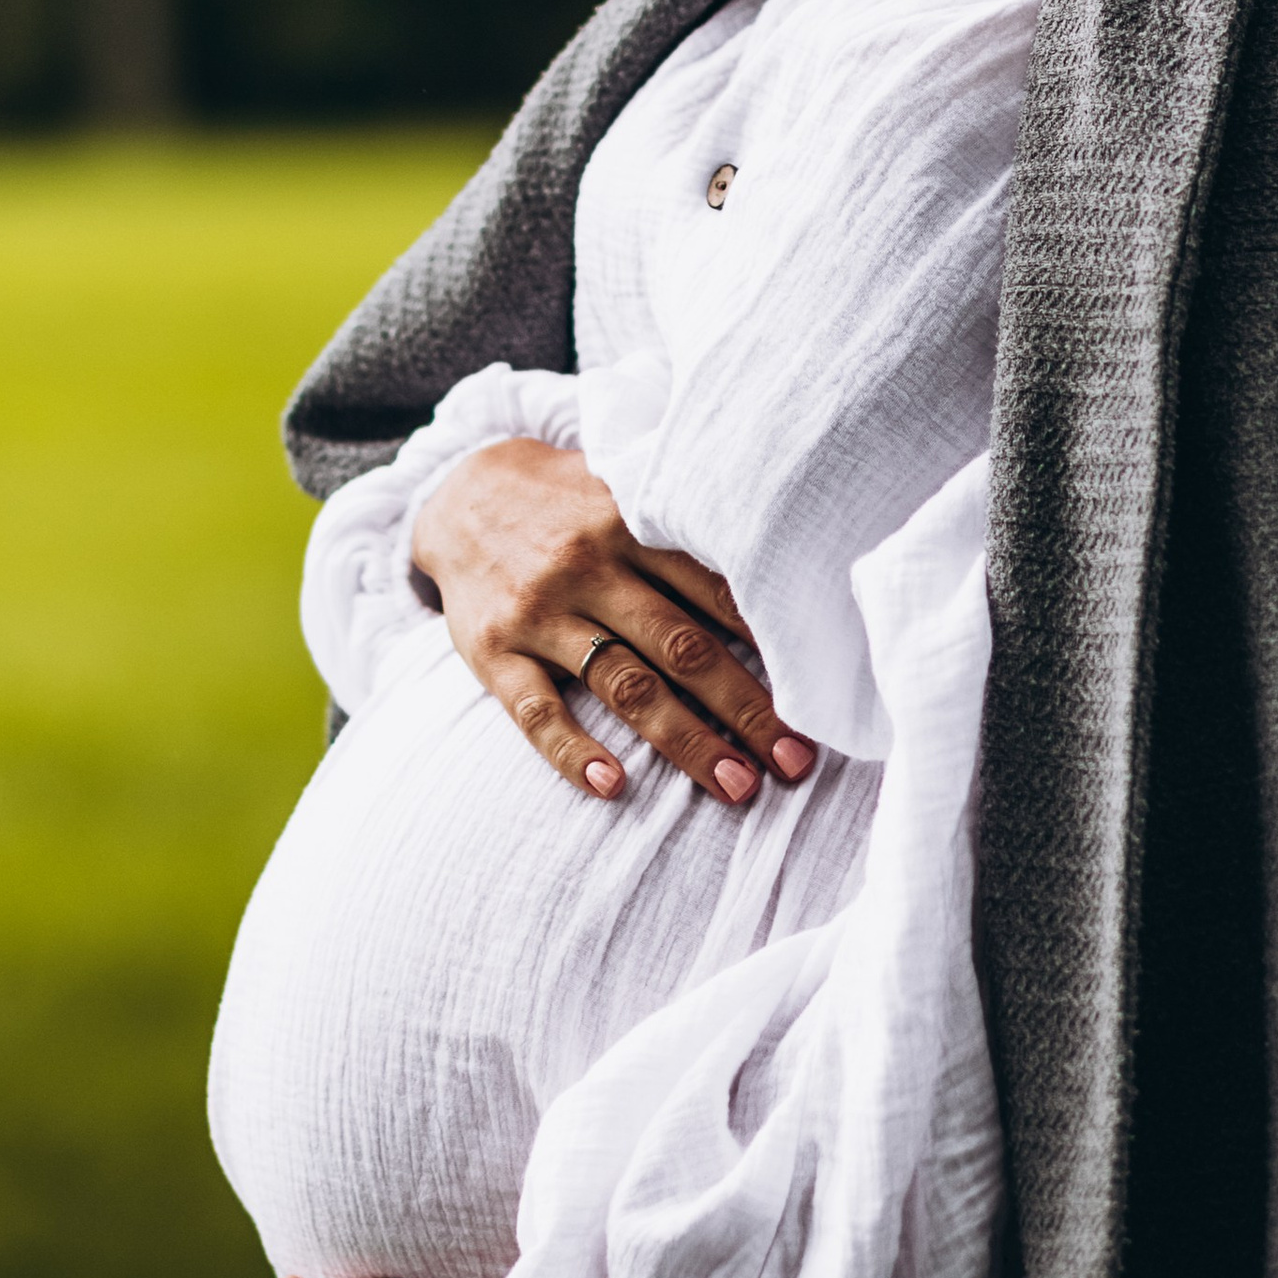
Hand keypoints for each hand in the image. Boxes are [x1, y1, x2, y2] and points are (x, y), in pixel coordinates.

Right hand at [411, 437, 816, 807]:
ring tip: (736, 785)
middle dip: (745, 708)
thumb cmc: (568, 502)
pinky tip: (612, 786)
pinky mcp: (493, 650)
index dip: (771, 646)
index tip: (818, 695)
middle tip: (794, 762)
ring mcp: (540, 612)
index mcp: (631, 525)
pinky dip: (571, 750)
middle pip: (681, 647)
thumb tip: (780, 569)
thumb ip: (684, 530)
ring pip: (623, 684)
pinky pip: (533, 709)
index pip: (716, 592)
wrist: (459, 493)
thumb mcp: (623, 491)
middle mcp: (589, 567)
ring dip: (684, 740)